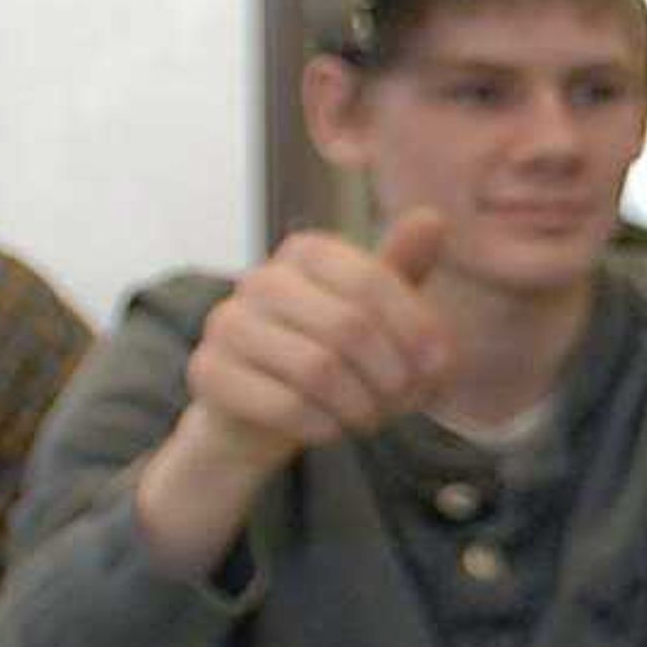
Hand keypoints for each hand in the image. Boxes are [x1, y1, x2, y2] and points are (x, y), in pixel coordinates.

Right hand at [182, 209, 457, 466]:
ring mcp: (226, 323)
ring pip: (318, 370)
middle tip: (404, 400)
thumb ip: (404, 267)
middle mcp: (261, 279)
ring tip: (371, 416)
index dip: (416, 331)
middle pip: (349, 327)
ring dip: (361, 405)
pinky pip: (285, 405)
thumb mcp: (378, 308)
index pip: (373, 281)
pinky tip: (333, 428)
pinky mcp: (207, 371)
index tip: (439, 368)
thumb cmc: (334, 349)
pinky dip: (324, 426)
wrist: (265, 409)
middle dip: (392, 375)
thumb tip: (434, 218)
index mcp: (308, 251)